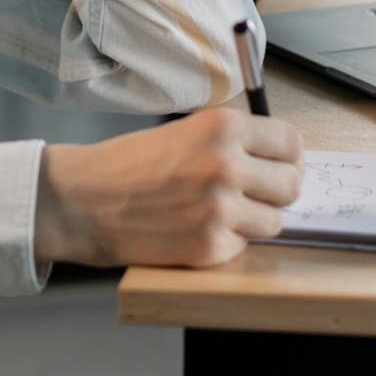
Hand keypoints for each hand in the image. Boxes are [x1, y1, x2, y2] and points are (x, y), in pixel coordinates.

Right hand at [32, 108, 304, 269]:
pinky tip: (195, 229)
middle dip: (276, 191)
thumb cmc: (128, 164)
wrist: (83, 200)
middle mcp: (227, 165)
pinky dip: (225, 242)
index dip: (287, 157)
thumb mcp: (185, 131)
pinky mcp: (209, 246)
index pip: (290, 143)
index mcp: (222, 127)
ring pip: (274, 222)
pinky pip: (242, 247)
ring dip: (253, 220)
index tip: (279, 165)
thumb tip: (279, 160)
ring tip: (218, 212)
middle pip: (292, 185)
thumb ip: (231, 142)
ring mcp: (220, 209)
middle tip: (254, 194)